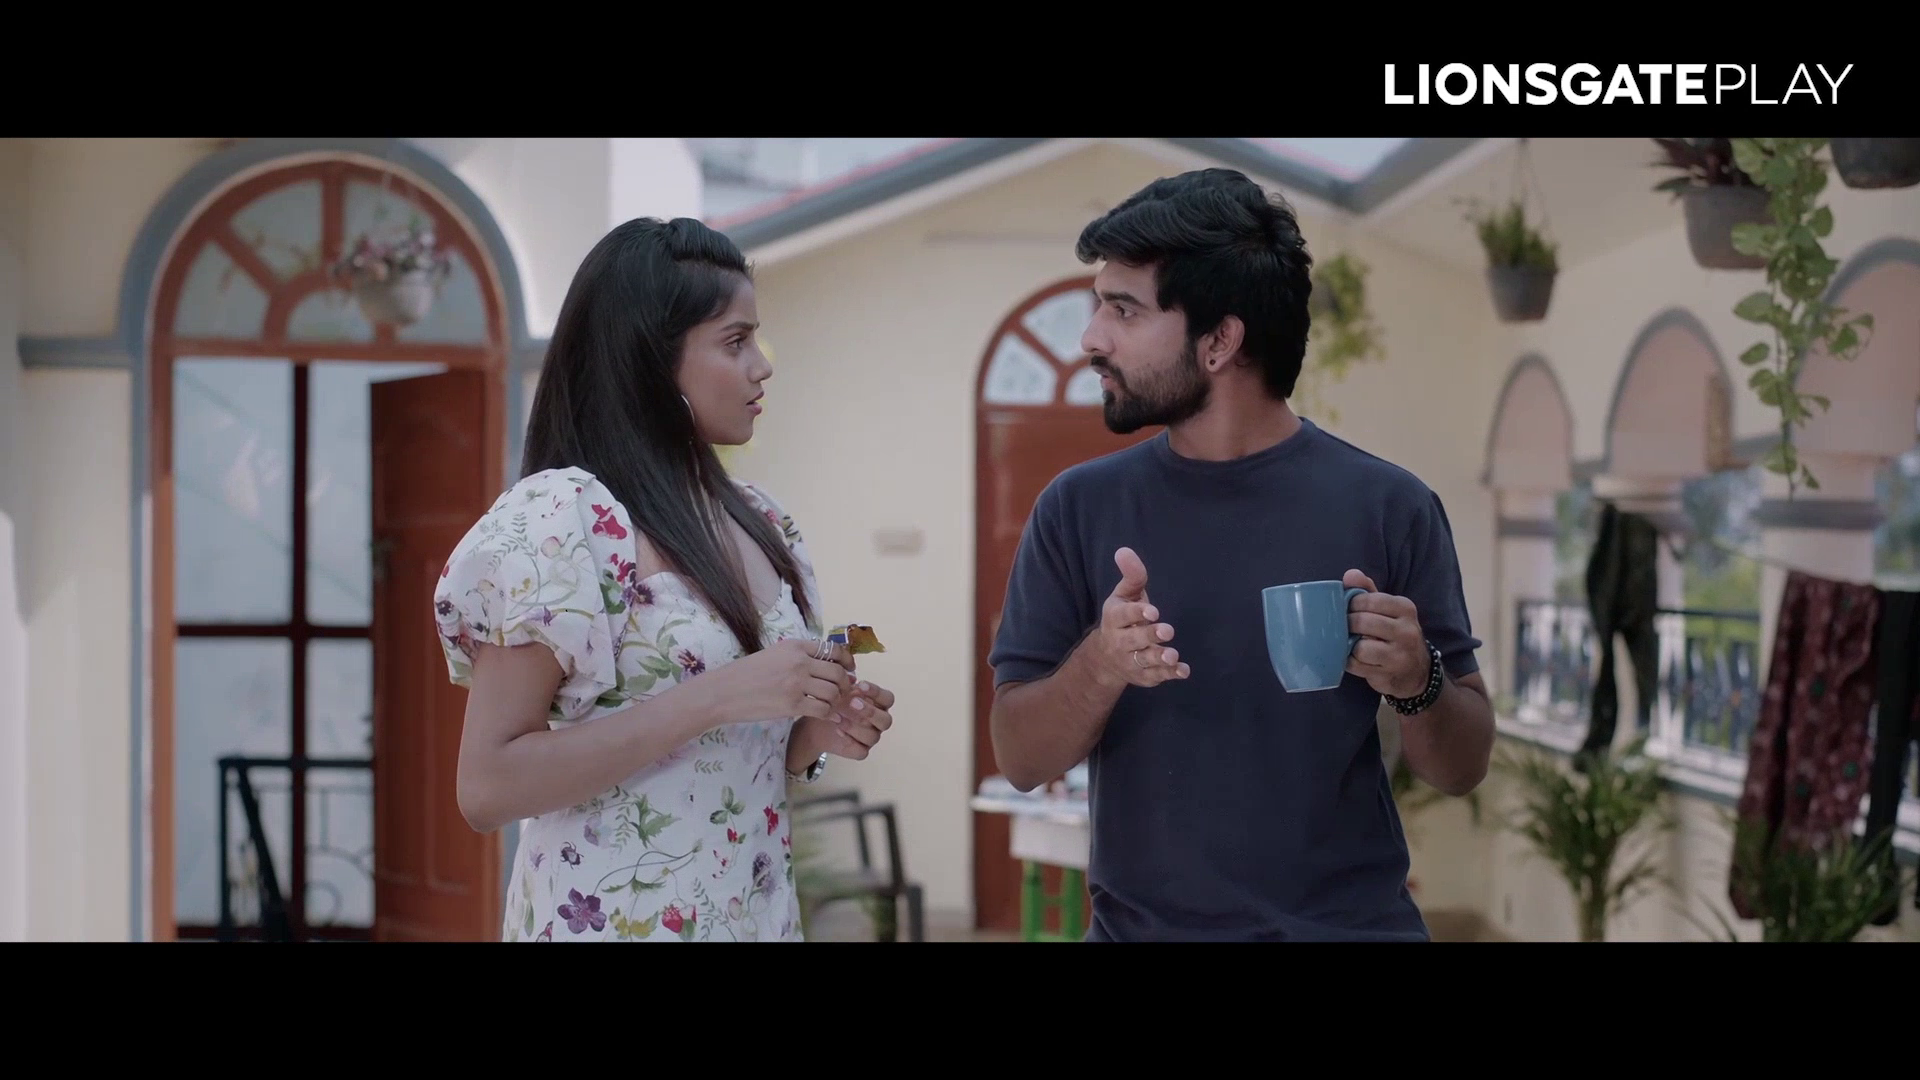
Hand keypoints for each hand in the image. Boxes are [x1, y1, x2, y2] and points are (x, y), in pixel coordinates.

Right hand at [699, 635, 852, 723]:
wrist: (723, 691)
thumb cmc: (746, 674)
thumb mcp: (773, 654)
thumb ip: (798, 657)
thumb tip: (824, 665)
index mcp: (795, 646)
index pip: (832, 650)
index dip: (846, 661)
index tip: (849, 670)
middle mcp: (799, 661)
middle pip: (837, 672)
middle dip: (845, 684)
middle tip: (844, 692)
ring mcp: (796, 683)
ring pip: (833, 691)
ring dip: (837, 700)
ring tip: (834, 705)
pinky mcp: (792, 704)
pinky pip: (822, 709)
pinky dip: (829, 715)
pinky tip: (829, 717)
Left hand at [797, 678, 895, 760]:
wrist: (817, 722)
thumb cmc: (833, 703)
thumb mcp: (838, 690)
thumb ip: (846, 685)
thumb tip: (851, 679)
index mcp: (880, 704)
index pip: (888, 699)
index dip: (876, 692)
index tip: (860, 685)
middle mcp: (878, 722)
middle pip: (886, 720)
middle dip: (870, 711)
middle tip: (853, 703)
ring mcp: (871, 737)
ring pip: (872, 736)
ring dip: (855, 726)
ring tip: (838, 717)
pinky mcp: (860, 751)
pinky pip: (861, 751)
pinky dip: (850, 741)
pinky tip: (838, 730)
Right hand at [1088, 547, 1188, 688]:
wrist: (1105, 658)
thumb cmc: (1122, 619)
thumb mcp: (1124, 596)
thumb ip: (1131, 576)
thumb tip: (1124, 550)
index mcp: (1114, 618)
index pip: (1123, 615)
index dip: (1137, 613)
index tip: (1153, 611)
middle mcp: (1120, 641)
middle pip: (1133, 640)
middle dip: (1150, 635)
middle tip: (1167, 630)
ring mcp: (1131, 660)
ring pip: (1144, 660)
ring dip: (1159, 658)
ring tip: (1172, 655)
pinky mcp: (1143, 675)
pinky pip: (1156, 677)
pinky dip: (1170, 674)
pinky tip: (1183, 670)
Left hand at [1342, 569, 1430, 698]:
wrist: (1416, 671)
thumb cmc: (1395, 634)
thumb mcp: (1387, 609)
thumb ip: (1367, 590)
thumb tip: (1350, 575)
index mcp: (1406, 608)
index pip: (1370, 599)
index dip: (1352, 604)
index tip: (1348, 609)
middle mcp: (1407, 630)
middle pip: (1363, 622)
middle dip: (1348, 624)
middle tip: (1346, 627)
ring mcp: (1400, 655)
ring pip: (1361, 647)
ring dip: (1350, 645)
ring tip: (1351, 643)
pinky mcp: (1388, 674)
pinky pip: (1357, 666)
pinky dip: (1349, 662)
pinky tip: (1354, 658)